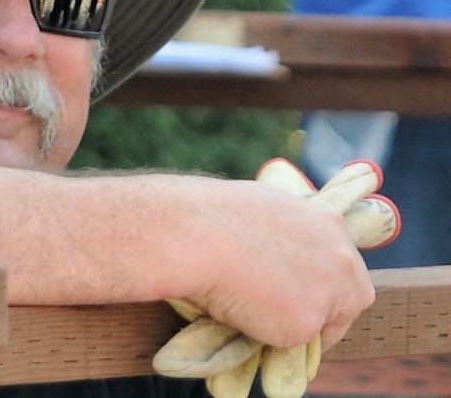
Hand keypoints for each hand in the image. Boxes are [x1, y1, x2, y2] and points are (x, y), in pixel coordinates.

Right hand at [154, 159, 399, 397]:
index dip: (324, 281)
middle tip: (292, 316)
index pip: (344, 263)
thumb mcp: (264, 211)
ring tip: (252, 313)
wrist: (196, 233)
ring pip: (321, 324)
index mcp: (329, 222)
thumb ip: (286, 233)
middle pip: (354, 297)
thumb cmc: (213, 215)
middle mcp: (341, 257)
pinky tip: (240, 314)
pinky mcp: (306, 323)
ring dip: (295, 324)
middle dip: (329, 311)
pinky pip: (289, 341)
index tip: (301, 290)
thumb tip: (274, 252)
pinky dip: (266, 334)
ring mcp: (328, 292)